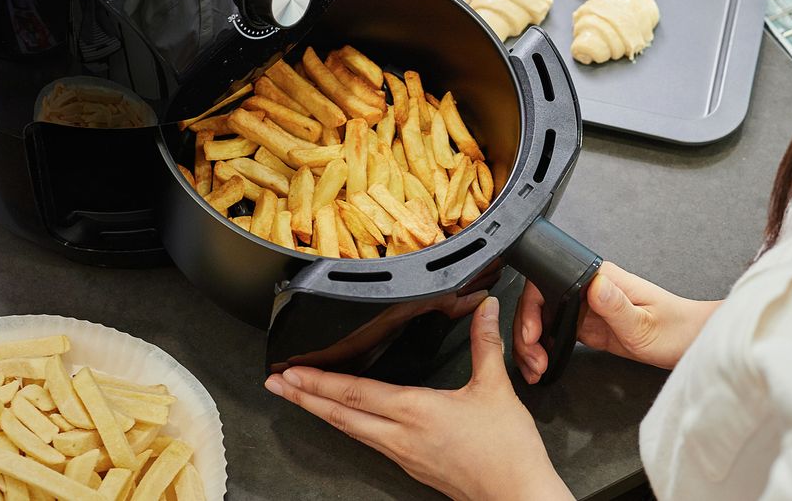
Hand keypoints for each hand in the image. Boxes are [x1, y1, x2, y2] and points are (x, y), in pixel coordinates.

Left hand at [265, 296, 573, 500]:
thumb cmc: (506, 451)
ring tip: (298, 397)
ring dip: (320, 411)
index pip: (355, 393)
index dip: (319, 381)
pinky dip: (347, 424)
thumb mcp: (496, 389)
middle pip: (340, 415)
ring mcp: (403, 454)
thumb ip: (486, 344)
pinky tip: (344, 418)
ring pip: (350, 430)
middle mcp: (401, 435)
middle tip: (275, 383)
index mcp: (416, 411)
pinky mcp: (411, 464)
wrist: (516, 496)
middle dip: (304, 397)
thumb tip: (485, 309)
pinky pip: (368, 440)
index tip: (292, 371)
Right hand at [513, 262, 719, 382]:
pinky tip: (543, 366)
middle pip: (539, 303)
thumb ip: (616, 305)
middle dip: (526, 333)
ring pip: (543, 320)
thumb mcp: (644, 322)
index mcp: (599, 278)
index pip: (547, 282)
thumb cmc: (676, 328)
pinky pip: (556, 335)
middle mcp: (588, 289)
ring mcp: (586, 308)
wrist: (692, 344)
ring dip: (533, 345)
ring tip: (536, 369)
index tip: (532, 334)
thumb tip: (593, 284)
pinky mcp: (588, 326)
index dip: (531, 308)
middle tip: (533, 361)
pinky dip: (545, 350)